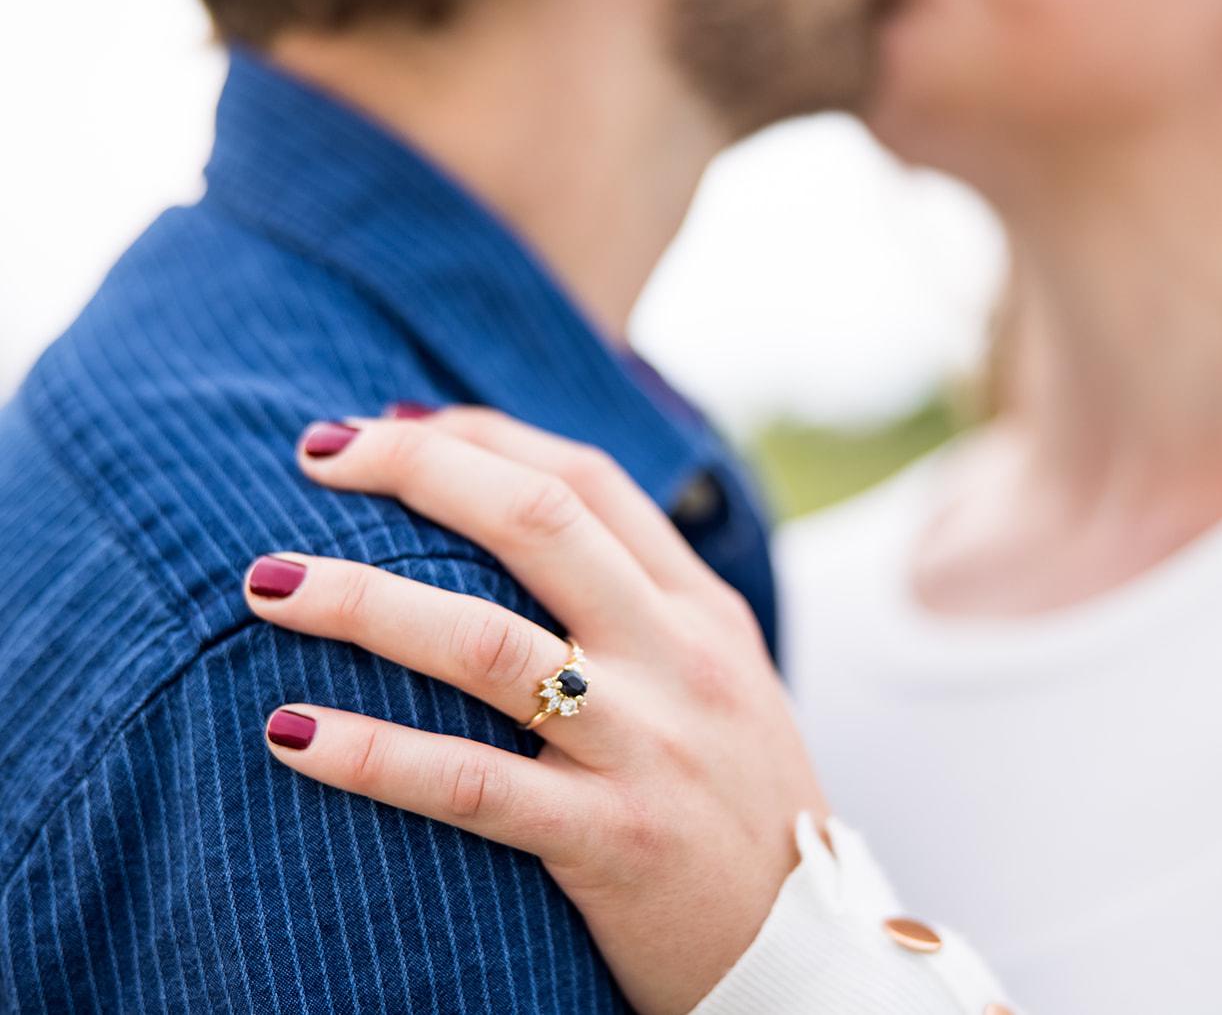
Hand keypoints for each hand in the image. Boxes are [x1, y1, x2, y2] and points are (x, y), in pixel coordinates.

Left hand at [245, 408, 828, 1014]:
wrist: (802, 945)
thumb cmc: (739, 803)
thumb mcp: (722, 678)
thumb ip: (644, 605)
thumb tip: (516, 525)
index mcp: (702, 611)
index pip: (587, 483)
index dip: (480, 437)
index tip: (391, 427)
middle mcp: (678, 659)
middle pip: (538, 523)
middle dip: (419, 469)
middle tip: (315, 451)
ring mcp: (646, 747)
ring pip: (489, 643)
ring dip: (365, 601)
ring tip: (268, 584)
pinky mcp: (610, 840)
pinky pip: (472, 785)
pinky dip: (373, 754)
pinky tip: (291, 731)